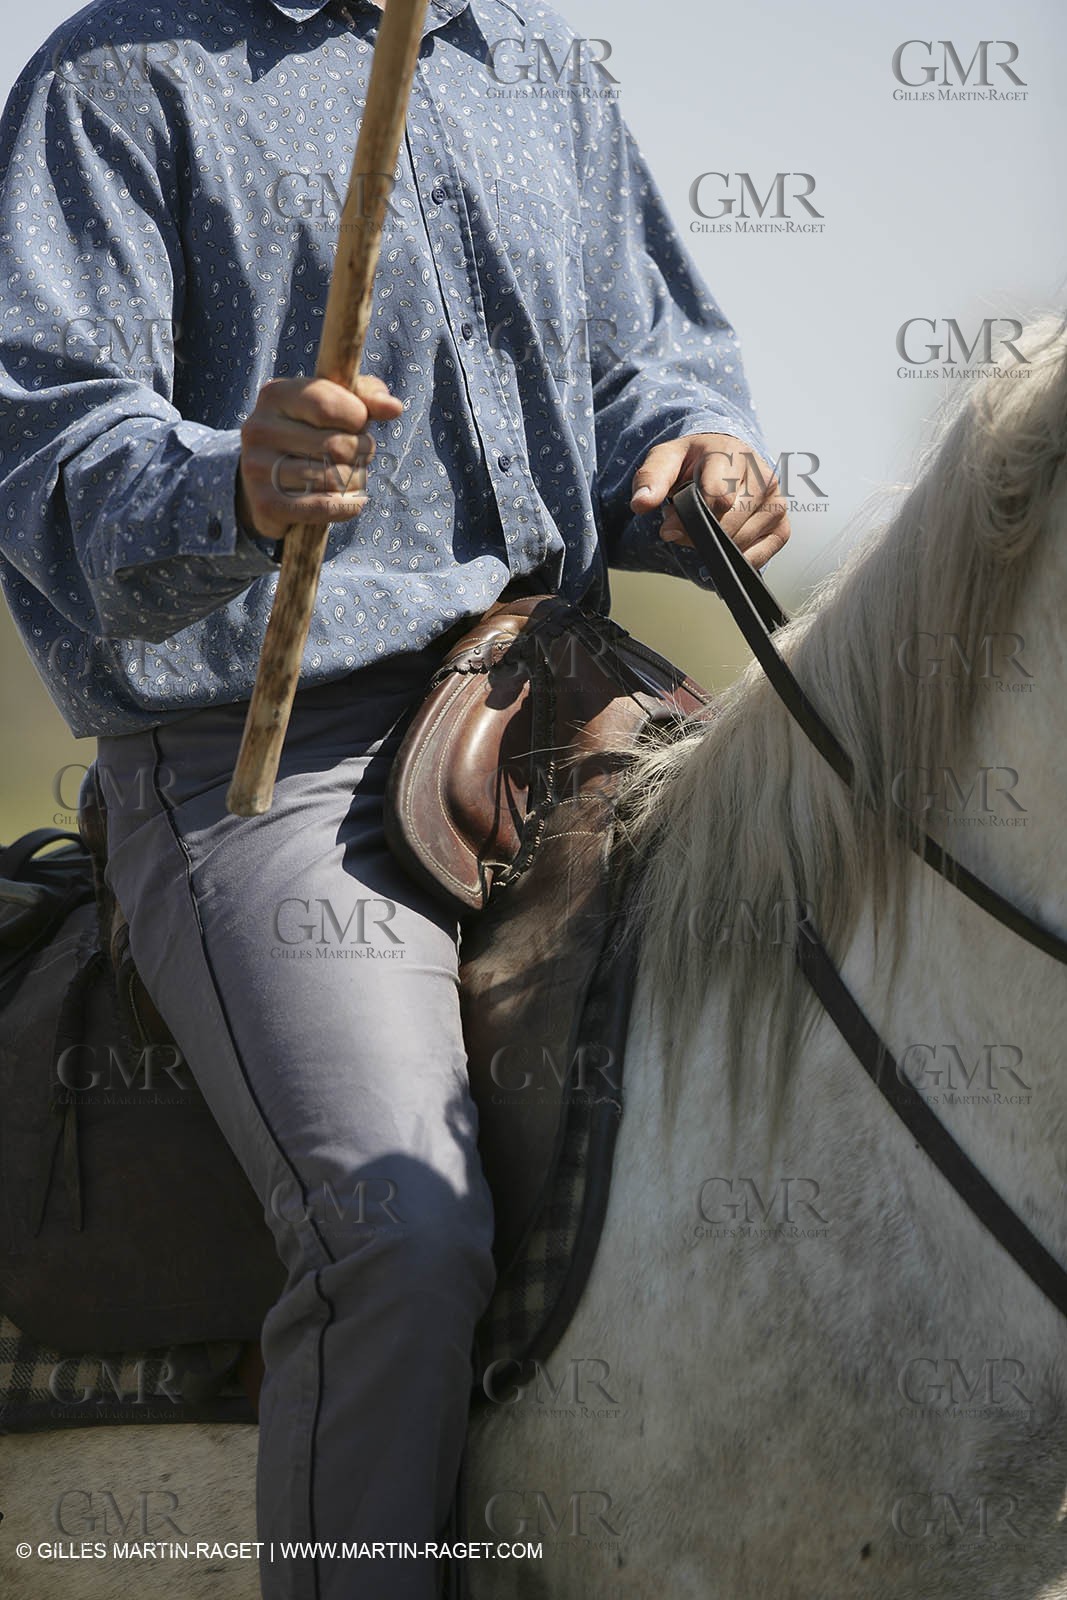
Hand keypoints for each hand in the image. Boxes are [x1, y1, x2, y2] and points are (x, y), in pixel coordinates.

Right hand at [237, 375, 403, 541]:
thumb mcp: (338, 403)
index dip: (358, 419)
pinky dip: (348, 506)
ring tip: (350, 476)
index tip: (358, 424)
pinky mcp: (266, 504)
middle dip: (361, 453)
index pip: (328, 406)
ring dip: (356, 481)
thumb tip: (394, 408)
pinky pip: (324, 506)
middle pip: (336, 446)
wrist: (269, 479)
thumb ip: (368, 397)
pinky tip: (350, 501)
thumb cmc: (313, 432)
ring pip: (334, 478)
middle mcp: (258, 428)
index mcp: (275, 394)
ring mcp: (257, 467)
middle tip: (358, 455)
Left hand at [630, 432, 790, 568]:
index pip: (719, 495)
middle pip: (730, 522)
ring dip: (716, 545)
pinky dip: (736, 558)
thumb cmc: (694, 462)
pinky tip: (722, 546)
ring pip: (743, 541)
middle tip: (683, 528)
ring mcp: (776, 502)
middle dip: (700, 534)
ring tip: (704, 527)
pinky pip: (761, 555)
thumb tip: (641, 503)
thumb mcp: (666, 459)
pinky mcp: (782, 526)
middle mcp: (762, 476)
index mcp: (733, 454)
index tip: (669, 526)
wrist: (724, 459)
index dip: (689, 518)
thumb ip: (651, 478)